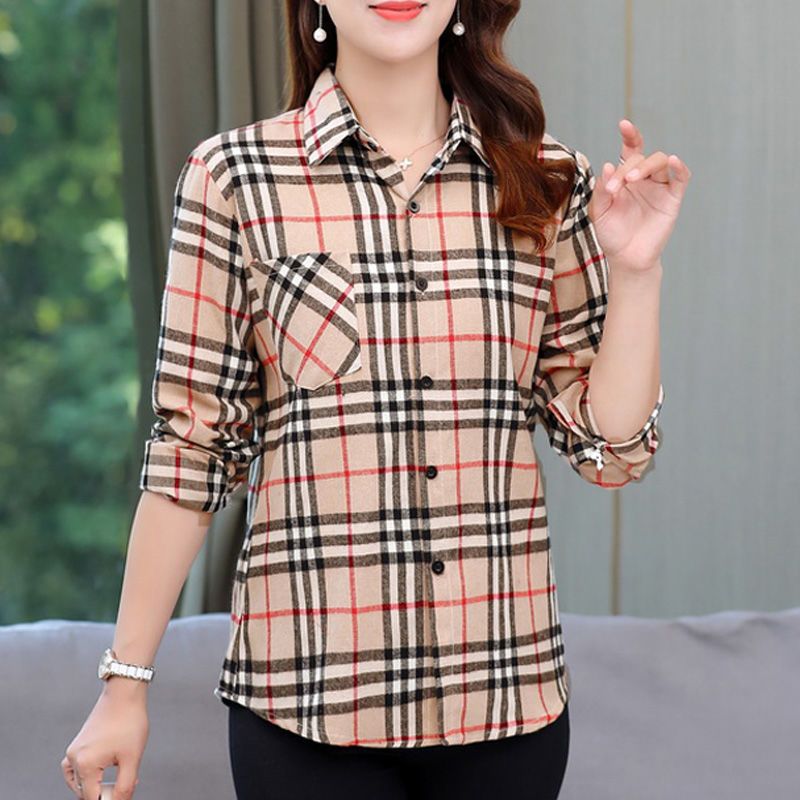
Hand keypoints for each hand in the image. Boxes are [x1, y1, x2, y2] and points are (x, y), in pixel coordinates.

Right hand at [61, 684, 147, 799]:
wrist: (124, 693)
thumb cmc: (129, 721)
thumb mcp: (132, 758)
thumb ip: (125, 787)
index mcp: (85, 765)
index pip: (91, 799)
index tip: (122, 795)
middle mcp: (74, 759)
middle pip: (85, 792)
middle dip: (104, 794)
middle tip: (127, 783)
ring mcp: (74, 751)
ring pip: (79, 781)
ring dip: (96, 785)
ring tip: (118, 777)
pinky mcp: (77, 744)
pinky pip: (74, 769)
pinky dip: (86, 776)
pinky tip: (99, 774)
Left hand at [588, 118, 691, 272]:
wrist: (626, 258)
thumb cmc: (612, 234)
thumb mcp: (599, 212)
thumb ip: (601, 190)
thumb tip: (608, 165)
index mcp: (625, 177)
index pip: (630, 150)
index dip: (630, 135)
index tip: (624, 124)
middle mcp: (643, 178)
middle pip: (640, 158)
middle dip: (624, 169)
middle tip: (614, 188)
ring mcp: (659, 187)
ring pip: (660, 162)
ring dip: (645, 165)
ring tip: (631, 179)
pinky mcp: (672, 199)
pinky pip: (681, 178)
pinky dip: (679, 167)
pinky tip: (673, 161)